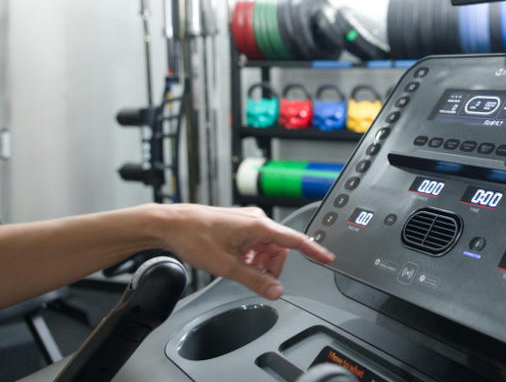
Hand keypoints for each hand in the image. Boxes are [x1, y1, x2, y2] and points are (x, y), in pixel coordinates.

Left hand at [155, 204, 334, 299]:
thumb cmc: (195, 237)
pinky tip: (235, 263)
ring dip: (259, 263)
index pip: (295, 240)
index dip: (314, 251)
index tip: (328, 258)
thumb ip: (255, 280)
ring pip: (266, 249)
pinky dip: (250, 257)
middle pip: (279, 250)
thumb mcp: (227, 266)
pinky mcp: (239, 225)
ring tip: (239, 270)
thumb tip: (276, 291)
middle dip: (271, 267)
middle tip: (255, 279)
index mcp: (259, 226)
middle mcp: (256, 220)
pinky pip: (255, 244)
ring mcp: (247, 222)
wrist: (171, 225)